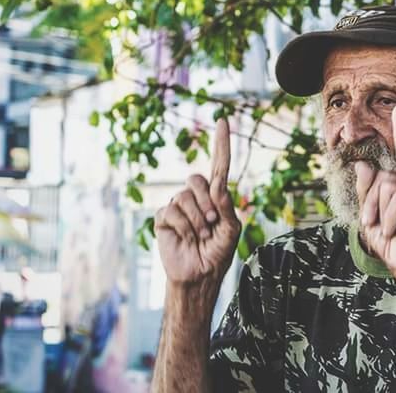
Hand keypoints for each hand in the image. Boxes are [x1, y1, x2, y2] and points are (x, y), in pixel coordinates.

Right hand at [155, 118, 241, 285]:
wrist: (199, 275)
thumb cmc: (218, 253)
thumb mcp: (231, 229)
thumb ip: (227, 206)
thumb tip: (220, 184)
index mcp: (217, 197)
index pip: (219, 165)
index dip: (221, 144)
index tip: (222, 121)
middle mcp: (197, 197)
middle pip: (197, 179)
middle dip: (207, 203)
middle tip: (212, 224)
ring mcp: (178, 206)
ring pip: (184, 196)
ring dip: (197, 219)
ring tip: (201, 236)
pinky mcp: (163, 218)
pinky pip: (170, 211)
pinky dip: (183, 227)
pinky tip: (187, 238)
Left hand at [355, 106, 395, 284]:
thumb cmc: (389, 240)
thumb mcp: (369, 213)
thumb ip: (366, 190)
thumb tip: (363, 164)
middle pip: (382, 177)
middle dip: (371, 203)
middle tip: (377, 224)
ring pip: (387, 188)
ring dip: (380, 213)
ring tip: (389, 228)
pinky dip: (389, 219)